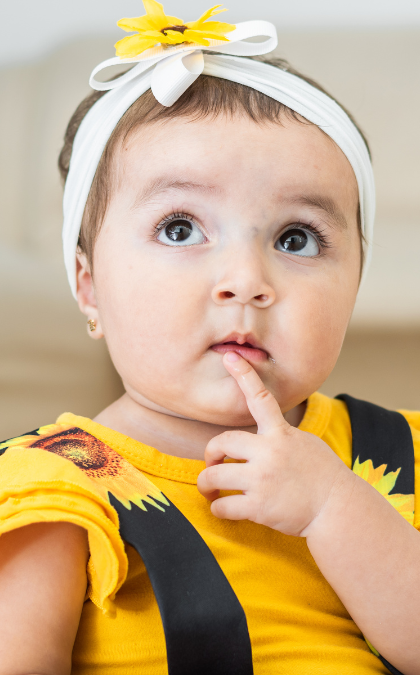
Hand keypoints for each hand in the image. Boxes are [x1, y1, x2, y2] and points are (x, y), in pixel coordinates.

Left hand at [197, 352, 353, 536]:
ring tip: (210, 490)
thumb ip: (281, 435)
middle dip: (210, 453)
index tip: (230, 356)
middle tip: (212, 463)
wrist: (338, 510)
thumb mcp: (306, 444)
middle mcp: (269, 453)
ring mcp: (262, 480)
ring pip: (214, 476)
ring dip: (206, 483)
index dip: (244, 376)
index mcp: (281, 435)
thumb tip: (264, 430)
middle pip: (222, 442)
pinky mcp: (259, 507)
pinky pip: (222, 506)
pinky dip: (217, 508)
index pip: (261, 398)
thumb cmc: (322, 476)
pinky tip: (223, 509)